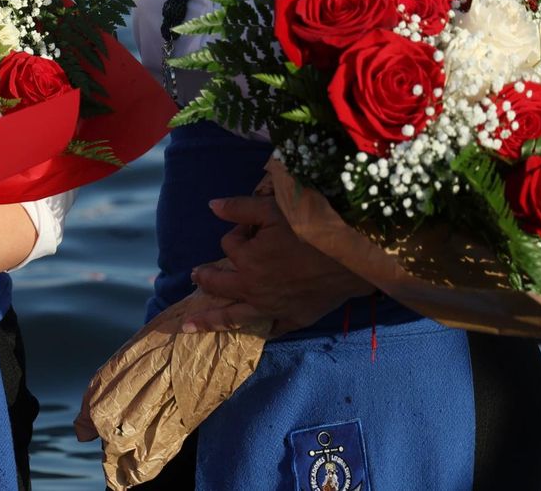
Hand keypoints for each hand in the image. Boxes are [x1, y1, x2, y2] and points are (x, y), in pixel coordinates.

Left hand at [184, 195, 371, 334]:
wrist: (352, 257)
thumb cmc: (311, 229)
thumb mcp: (272, 209)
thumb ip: (239, 208)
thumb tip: (211, 206)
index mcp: (247, 260)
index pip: (229, 245)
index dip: (238, 233)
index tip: (251, 228)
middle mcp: (253, 289)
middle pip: (220, 285)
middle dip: (205, 279)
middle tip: (194, 277)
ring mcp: (272, 308)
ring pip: (234, 317)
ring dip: (210, 321)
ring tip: (188, 327)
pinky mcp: (294, 319)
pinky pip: (271, 329)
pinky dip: (259, 331)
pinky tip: (251, 333)